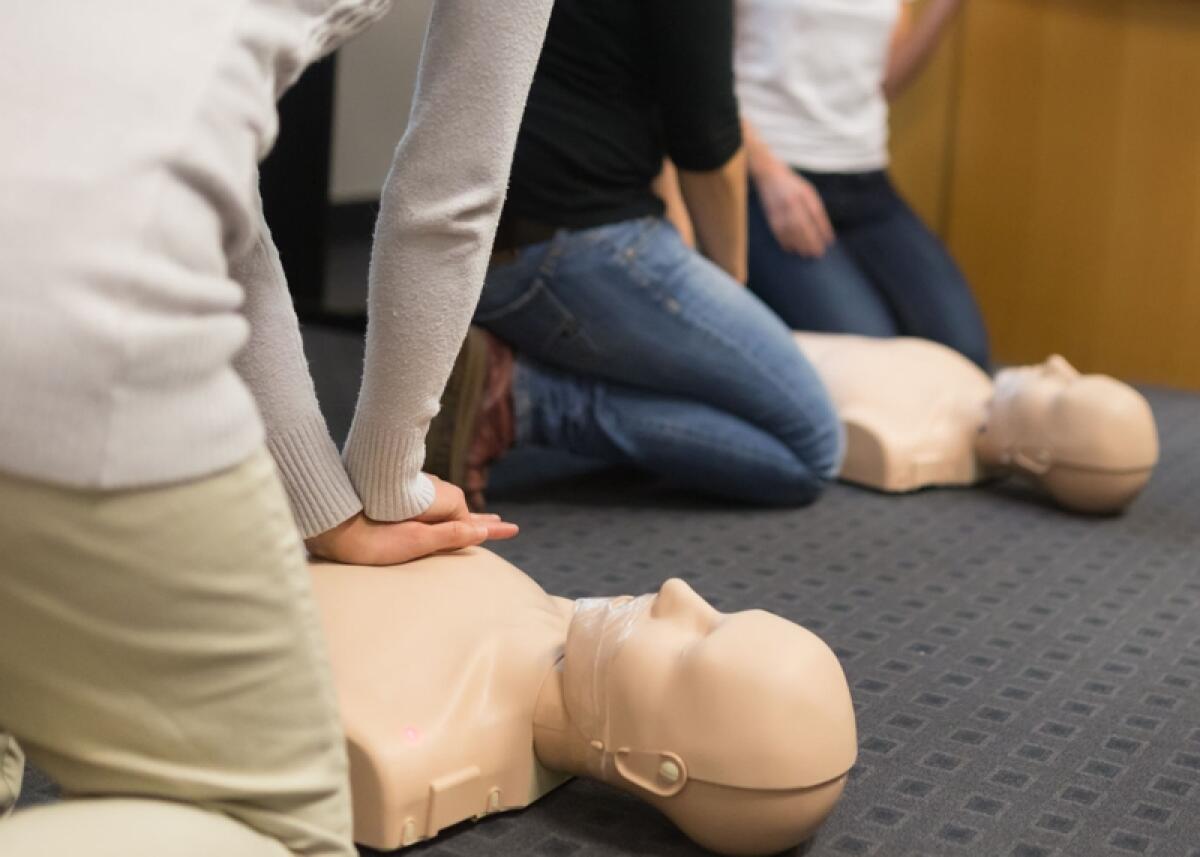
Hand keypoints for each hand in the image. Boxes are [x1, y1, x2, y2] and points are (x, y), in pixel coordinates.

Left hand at [305, 475, 518, 565]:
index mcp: (442, 504)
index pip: (470, 522)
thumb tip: (481, 532)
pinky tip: (437, 513)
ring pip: (442, 505)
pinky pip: (427, 502)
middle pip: (459, 511)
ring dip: (459, 514)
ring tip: (475, 522)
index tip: (512, 529)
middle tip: (500, 523)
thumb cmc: (374, 535)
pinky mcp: (397, 495)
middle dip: (479, 520)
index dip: (490, 529)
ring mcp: (414, 492)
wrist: (335, 516)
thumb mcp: (417, 540)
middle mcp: (432, 494)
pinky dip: (440, 509)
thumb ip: (450, 535)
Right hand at [755, 165, 834, 257]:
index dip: (823, 229)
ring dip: (799, 244)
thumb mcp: (807, 192)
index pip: (816, 214)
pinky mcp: (771, 216)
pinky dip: (785, 242)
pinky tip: (791, 249)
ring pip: (791, 231)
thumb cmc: (792, 185)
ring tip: (806, 254)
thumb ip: (815, 208)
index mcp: (803, 194)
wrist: (769, 176)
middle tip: (818, 253)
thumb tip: (824, 230)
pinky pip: (779, 232)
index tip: (829, 241)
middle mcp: (792, 202)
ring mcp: (780, 209)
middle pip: (803, 225)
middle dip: (811, 240)